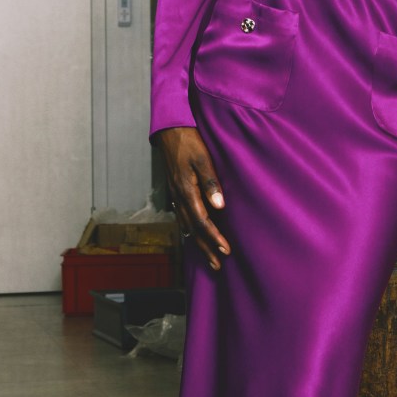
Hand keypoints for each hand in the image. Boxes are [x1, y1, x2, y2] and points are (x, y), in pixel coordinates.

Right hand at [159, 126, 231, 269]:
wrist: (170, 130)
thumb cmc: (189, 142)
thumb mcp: (203, 159)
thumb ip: (211, 183)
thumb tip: (220, 207)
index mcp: (187, 191)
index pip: (202, 221)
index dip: (214, 238)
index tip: (226, 251)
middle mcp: (179, 197)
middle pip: (193, 230)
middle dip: (206, 248)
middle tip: (218, 265)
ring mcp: (175, 195)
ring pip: (186, 226)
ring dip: (198, 243)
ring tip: (208, 257)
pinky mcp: (175, 192)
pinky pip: (182, 217)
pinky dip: (189, 231)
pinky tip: (193, 235)